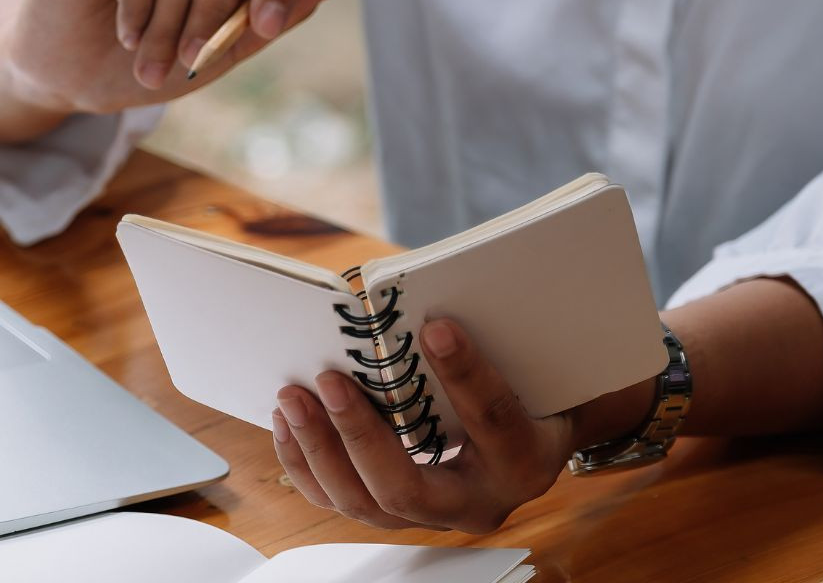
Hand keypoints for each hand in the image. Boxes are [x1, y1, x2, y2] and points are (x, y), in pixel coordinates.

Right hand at [0, 0, 345, 143]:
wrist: (69, 76)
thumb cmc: (146, 58)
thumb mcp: (222, 49)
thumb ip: (275, 15)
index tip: (269, 27)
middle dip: (219, 7)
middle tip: (195, 57)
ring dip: (169, 24)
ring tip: (151, 61)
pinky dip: (136, 9)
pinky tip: (126, 34)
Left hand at [270, 319, 638, 533]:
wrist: (532, 437)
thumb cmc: (528, 392)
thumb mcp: (526, 367)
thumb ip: (491, 342)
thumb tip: (429, 306)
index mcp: (525, 462)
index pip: (494, 422)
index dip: (466, 375)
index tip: (435, 327)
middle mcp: (478, 504)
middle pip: (407, 489)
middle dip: (359, 435)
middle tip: (328, 381)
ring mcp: (432, 517)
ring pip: (364, 504)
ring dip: (320, 448)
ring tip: (293, 397)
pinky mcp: (394, 514)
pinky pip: (339, 500)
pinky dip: (306, 463)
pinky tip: (289, 423)